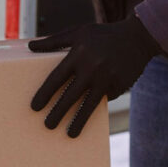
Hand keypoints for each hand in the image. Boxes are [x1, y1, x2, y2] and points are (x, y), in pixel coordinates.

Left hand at [28, 16, 160, 136]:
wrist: (137, 37)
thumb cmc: (103, 35)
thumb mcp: (79, 32)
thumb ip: (54, 41)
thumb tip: (30, 47)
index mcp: (78, 53)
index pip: (56, 78)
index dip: (44, 94)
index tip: (34, 107)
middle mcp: (92, 67)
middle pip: (70, 96)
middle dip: (57, 113)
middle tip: (47, 126)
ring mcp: (107, 78)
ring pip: (88, 105)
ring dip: (78, 122)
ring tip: (70, 134)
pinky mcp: (119, 86)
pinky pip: (105, 99)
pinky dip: (98, 103)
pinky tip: (93, 109)